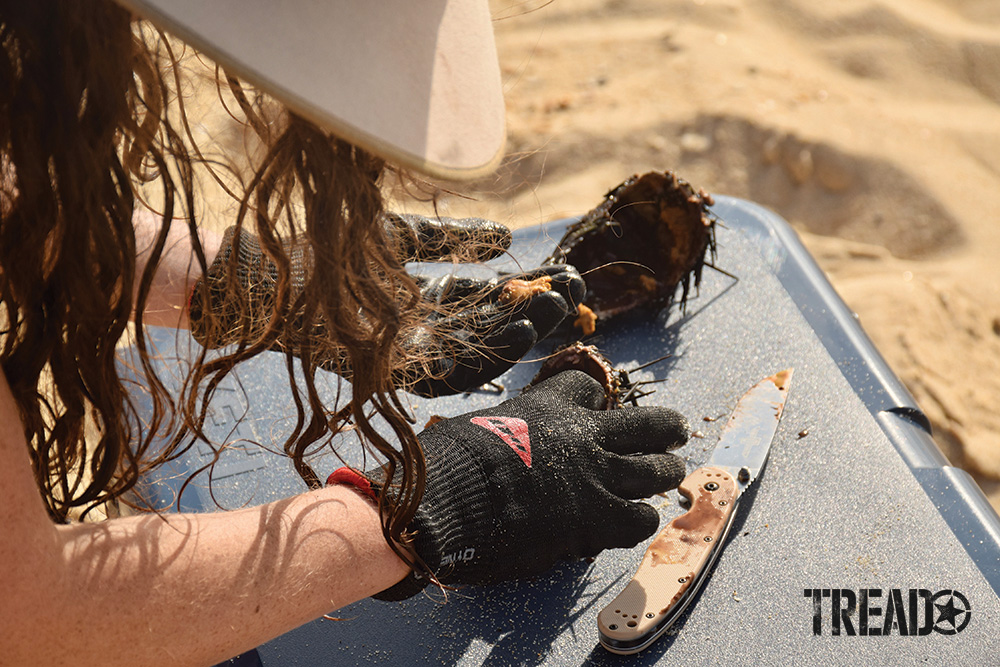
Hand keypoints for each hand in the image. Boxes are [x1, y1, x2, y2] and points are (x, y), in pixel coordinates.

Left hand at [188, 216, 584, 395]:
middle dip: (537, 310)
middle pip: (494, 327)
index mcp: (430, 302)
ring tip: (558, 309)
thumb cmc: (326, 250)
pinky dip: (490, 353)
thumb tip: (508, 236)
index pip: (492, 300)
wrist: (267, 275)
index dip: (530, 288)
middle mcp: (428, 332)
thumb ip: (452, 238)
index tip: (567, 274)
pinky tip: (521, 329)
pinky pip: (452, 371)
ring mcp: (413, 354)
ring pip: (482, 352)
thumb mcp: (401, 236)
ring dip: (523, 332)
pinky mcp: (397, 371)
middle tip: (575, 293)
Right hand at [333, 370, 689, 599]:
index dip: (593, 401)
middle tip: (675, 434)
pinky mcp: (597, 517)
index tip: (594, 410)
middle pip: (648, 424)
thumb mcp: (478, 428)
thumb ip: (505, 435)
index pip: (588, 389)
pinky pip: (641, 518)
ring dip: (664, 474)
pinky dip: (638, 521)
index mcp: (548, 407)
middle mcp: (582, 436)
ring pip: (659, 469)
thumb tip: (499, 453)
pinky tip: (627, 523)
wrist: (450, 498)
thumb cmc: (448, 463)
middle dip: (666, 429)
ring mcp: (596, 476)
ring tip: (667, 478)